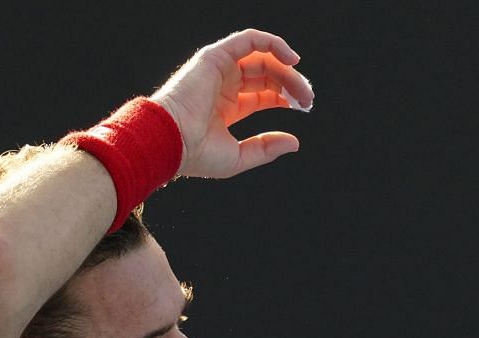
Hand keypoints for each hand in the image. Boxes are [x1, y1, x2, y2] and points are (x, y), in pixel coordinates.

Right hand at [150, 29, 313, 178]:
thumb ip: (265, 148)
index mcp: (227, 106)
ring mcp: (220, 69)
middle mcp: (224, 84)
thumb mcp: (239, 157)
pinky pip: (250, 40)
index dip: (286, 96)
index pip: (264, 93)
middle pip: (267, 75)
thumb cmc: (196, 154)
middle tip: (307, 98)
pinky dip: (273, 44)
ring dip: (286, 69)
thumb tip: (294, 142)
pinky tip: (291, 60)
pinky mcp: (216, 56)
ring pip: (262, 58)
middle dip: (291, 84)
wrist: (171, 141)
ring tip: (302, 87)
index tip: (304, 107)